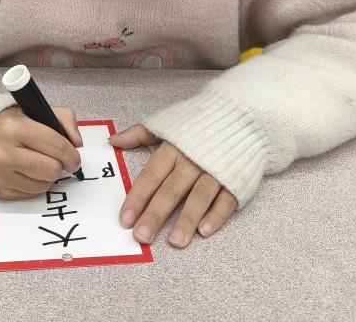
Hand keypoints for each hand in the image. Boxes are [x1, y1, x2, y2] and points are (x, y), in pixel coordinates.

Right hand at [0, 106, 82, 198]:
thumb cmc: (7, 123)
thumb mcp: (34, 110)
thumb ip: (63, 118)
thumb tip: (77, 143)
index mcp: (15, 127)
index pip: (57, 146)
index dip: (72, 154)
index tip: (75, 157)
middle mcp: (4, 153)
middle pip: (52, 170)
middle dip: (59, 165)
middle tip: (56, 159)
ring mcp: (0, 175)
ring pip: (44, 185)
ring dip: (47, 176)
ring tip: (38, 162)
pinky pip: (31, 194)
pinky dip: (34, 184)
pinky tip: (26, 171)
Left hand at [110, 124, 236, 248]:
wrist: (242, 114)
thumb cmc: (199, 123)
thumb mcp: (167, 122)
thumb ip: (139, 133)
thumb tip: (113, 140)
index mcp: (174, 147)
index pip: (151, 175)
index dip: (138, 197)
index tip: (125, 218)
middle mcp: (193, 160)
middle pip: (172, 190)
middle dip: (156, 214)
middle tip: (142, 236)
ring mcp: (216, 171)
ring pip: (199, 197)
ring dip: (186, 220)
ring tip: (174, 242)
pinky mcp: (236, 179)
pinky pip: (227, 199)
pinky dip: (217, 215)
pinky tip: (205, 231)